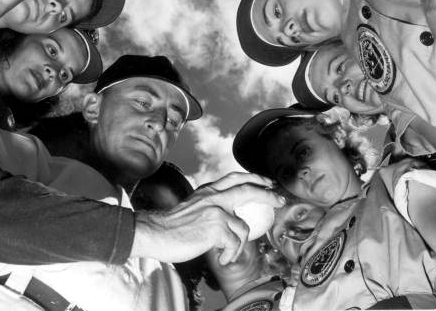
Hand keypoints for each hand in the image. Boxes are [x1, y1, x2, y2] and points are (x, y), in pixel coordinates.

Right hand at [132, 172, 285, 264]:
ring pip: (243, 227)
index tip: (267, 182)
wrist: (156, 233)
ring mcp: (216, 210)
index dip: (254, 177)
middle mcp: (213, 196)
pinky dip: (230, 255)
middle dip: (268, 194)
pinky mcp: (216, 227)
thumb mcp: (194, 207)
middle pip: (248, 189)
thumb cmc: (173, 226)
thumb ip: (212, 205)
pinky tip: (220, 258)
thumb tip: (231, 216)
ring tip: (226, 254)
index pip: (235, 177)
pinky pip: (235, 244)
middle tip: (280, 200)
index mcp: (208, 190)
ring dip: (238, 246)